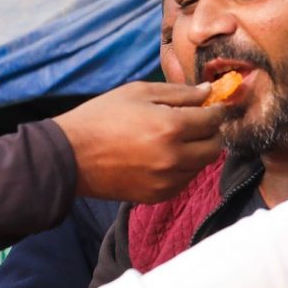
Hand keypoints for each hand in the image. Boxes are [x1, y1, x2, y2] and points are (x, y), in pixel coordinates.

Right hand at [53, 81, 229, 201]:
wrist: (71, 156)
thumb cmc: (101, 117)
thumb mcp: (139, 93)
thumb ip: (179, 93)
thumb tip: (208, 93)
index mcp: (171, 127)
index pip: (213, 120)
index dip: (217, 110)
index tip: (214, 105)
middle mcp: (174, 158)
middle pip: (214, 147)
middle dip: (211, 132)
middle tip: (198, 122)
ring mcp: (167, 180)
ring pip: (201, 165)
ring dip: (196, 150)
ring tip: (175, 138)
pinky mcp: (158, 195)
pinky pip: (184, 180)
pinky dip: (182, 167)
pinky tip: (163, 155)